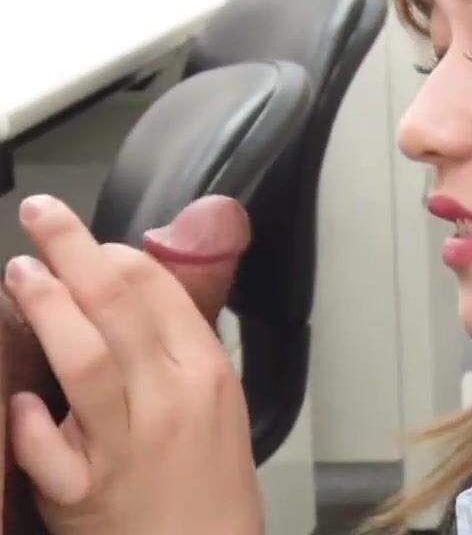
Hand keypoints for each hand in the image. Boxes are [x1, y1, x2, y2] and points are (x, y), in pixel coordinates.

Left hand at [2, 194, 263, 533]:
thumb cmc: (208, 476)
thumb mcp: (216, 396)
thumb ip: (181, 329)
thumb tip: (157, 256)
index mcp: (204, 372)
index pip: (159, 291)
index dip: (116, 253)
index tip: (88, 239)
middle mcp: (169, 401)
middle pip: (117, 309)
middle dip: (73, 252)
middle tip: (39, 214)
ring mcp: (127, 447)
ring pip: (84, 363)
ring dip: (46, 310)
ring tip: (18, 275)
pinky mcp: (86, 494)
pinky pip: (50, 452)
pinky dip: (29, 425)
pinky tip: (14, 402)